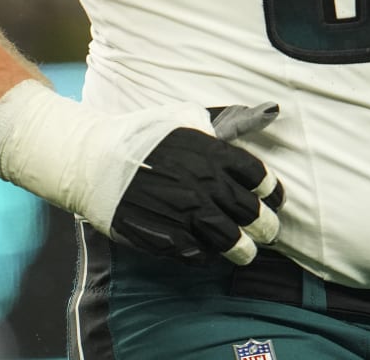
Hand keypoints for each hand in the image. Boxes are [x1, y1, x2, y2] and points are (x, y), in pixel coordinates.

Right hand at [109, 102, 284, 264]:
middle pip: (252, 213)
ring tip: (246, 251)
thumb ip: (218, 123)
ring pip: (231, 240)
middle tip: (268, 231)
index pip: (259, 177)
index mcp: (212, 152)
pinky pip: (198, 254)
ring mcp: (185, 213)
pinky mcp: (165, 236)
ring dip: (243, 249)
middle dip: (266, 225)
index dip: (272, 192)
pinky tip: (208, 252)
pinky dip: (208, 256)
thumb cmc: (141, 135)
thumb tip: (260, 113)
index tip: (274, 199)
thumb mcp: (183, 117)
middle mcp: (204, 183)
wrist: (95, 160)